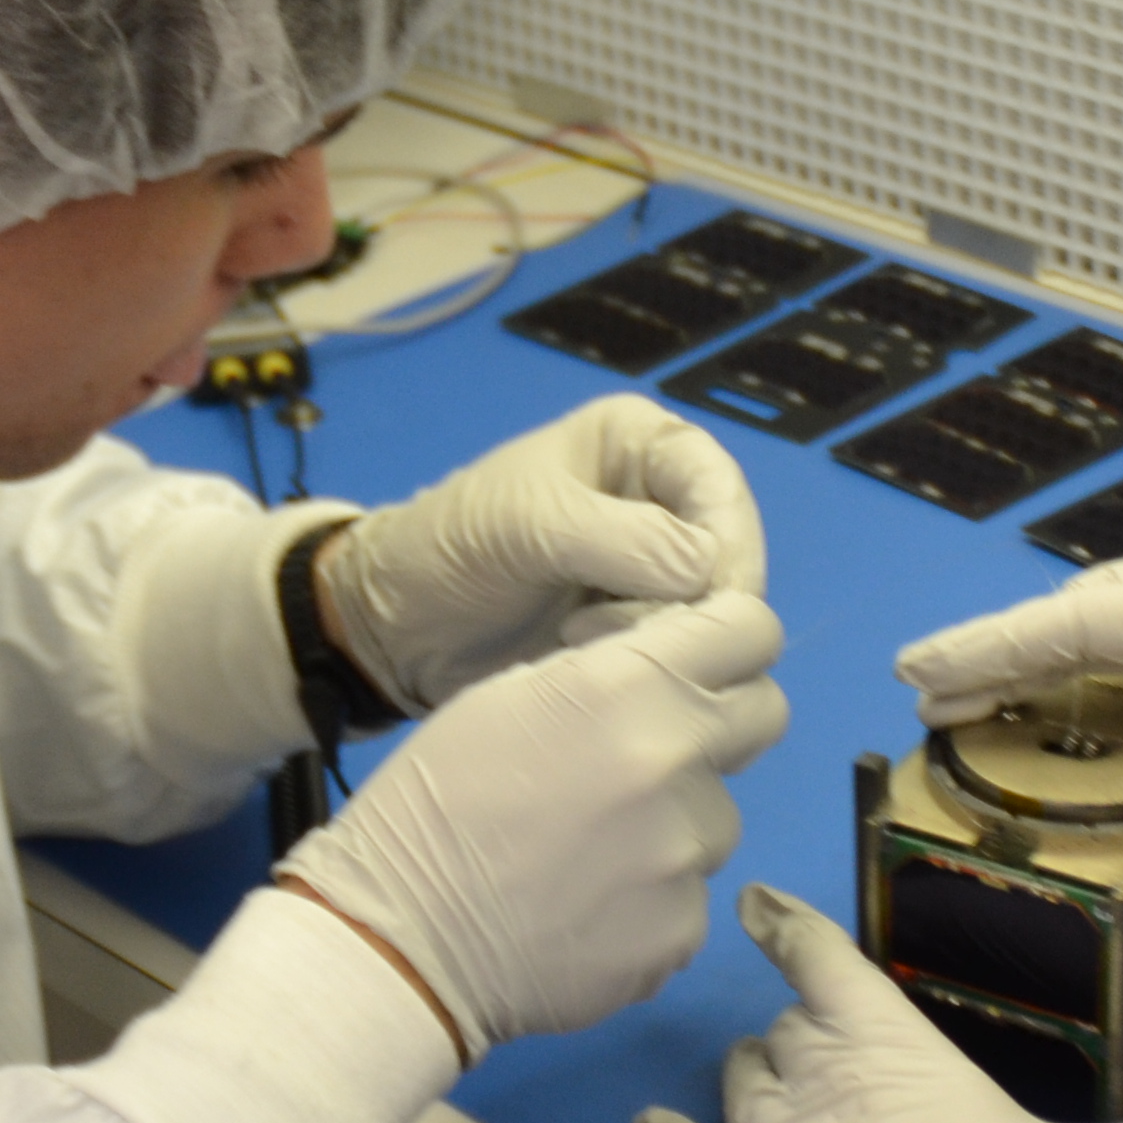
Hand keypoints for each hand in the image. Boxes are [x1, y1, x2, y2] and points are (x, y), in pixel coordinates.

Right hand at [278, 594, 787, 1054]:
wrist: (399, 940)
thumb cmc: (434, 803)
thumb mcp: (506, 697)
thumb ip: (609, 671)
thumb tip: (674, 667)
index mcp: (627, 684)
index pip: (751, 629)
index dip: (731, 640)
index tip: (707, 662)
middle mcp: (674, 761)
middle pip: (764, 717)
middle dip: (721, 723)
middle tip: (654, 753)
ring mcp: (686, 855)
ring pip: (717, 818)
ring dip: (674, 825)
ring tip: (590, 850)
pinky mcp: (682, 931)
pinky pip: (689, 898)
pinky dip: (650, 901)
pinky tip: (585, 909)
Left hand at [318, 396, 768, 712]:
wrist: (393, 627)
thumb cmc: (449, 549)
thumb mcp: (528, 526)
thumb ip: (623, 540)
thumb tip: (706, 570)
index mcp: (638, 443)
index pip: (719, 486)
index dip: (728, 543)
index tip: (710, 602)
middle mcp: (658, 500)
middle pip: (729, 553)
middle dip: (697, 601)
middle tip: (637, 640)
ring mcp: (651, 570)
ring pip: (713, 611)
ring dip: (673, 640)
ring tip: (601, 655)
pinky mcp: (639, 629)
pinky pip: (684, 650)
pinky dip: (658, 668)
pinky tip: (611, 678)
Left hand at [633, 887, 1122, 1122]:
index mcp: (895, 1050)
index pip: (827, 965)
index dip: (791, 929)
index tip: (760, 905)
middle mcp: (818, 1082)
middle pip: (785, 1032)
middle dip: (796, 1031)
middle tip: (815, 1046)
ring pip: (736, 1085)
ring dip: (745, 1079)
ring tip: (754, 1084)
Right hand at [895, 558, 1122, 828]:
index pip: (1072, 624)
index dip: (992, 649)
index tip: (922, 674)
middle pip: (1083, 622)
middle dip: (1005, 654)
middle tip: (933, 692)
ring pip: (1120, 639)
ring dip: (1054, 668)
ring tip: (996, 704)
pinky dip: (1113, 688)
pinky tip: (1110, 722)